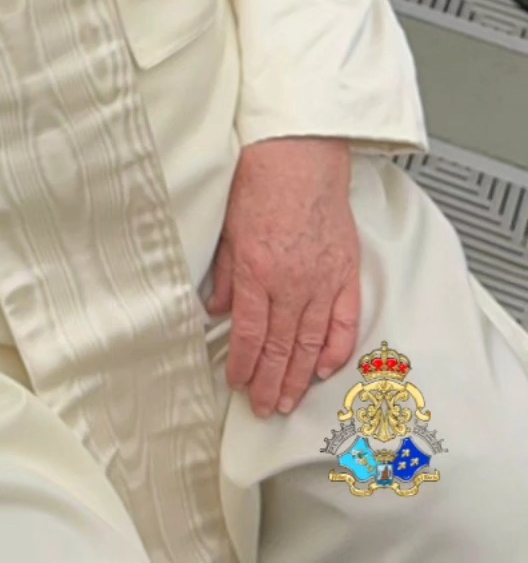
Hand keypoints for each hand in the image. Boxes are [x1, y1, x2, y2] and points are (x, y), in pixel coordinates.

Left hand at [208, 137, 359, 417]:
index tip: (236, 382)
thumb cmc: (261, 181)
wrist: (301, 156)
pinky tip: (323, 368)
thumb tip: (217, 307)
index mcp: (256, 270)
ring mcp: (322, 281)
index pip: (247, 332)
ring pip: (309, 342)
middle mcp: (290, 283)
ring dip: (297, 376)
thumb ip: (224, 272)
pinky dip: (334, 349)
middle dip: (268, 381)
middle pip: (278, 346)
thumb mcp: (228, 227)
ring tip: (288, 400)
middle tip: (262, 407)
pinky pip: (342, 322)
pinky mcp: (346, 274)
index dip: (242, 363)